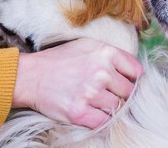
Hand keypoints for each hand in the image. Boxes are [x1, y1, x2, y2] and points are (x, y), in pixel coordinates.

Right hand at [12, 38, 142, 128]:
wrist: (31, 76)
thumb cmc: (60, 60)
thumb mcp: (88, 46)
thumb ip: (112, 55)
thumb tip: (133, 70)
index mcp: (105, 53)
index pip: (136, 71)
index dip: (132, 79)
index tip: (125, 82)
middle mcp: (101, 72)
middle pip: (129, 91)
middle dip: (121, 94)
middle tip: (108, 93)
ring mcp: (90, 92)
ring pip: (117, 107)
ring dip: (110, 107)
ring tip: (97, 102)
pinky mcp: (79, 111)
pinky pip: (104, 121)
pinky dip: (100, 119)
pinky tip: (92, 112)